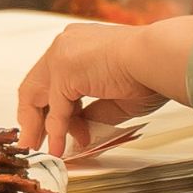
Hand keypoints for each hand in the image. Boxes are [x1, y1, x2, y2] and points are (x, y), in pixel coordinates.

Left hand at [15, 21, 172, 162]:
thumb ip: (91, 111)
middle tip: (34, 141)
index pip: (52, 77)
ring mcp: (61, 55)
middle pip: (36, 86)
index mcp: (78, 43)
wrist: (159, 58)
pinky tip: (57, 147)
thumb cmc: (149, 72)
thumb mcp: (114, 97)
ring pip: (38, 97)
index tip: (51, 128)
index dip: (49, 106)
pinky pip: (56, 109)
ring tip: (38, 149)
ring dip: (38, 127)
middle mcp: (65, 45)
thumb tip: (77, 130)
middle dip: (34, 118)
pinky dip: (56, 131)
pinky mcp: (64, 70)